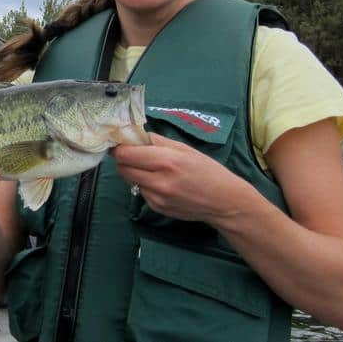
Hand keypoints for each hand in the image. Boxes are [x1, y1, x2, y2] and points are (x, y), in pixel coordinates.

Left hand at [111, 132, 246, 222]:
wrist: (223, 201)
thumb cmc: (207, 171)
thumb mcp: (184, 149)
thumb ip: (157, 141)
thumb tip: (135, 135)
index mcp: (166, 161)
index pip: (126, 155)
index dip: (119, 148)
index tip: (120, 143)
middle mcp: (158, 182)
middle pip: (122, 168)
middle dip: (124, 160)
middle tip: (133, 154)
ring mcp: (156, 198)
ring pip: (130, 180)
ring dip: (134, 172)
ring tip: (152, 168)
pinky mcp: (157, 208)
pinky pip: (141, 191)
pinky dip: (144, 184)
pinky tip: (161, 182)